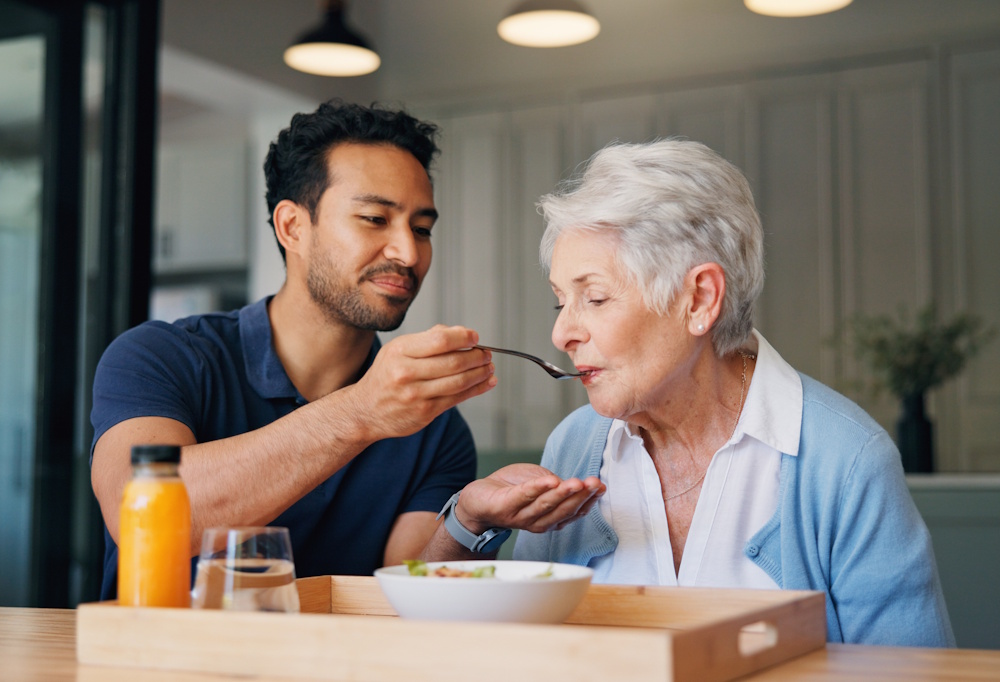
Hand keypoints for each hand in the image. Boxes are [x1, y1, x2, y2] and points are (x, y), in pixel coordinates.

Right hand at [344, 325, 495, 440]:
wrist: (366, 410)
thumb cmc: (387, 375)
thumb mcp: (397, 349)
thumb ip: (428, 339)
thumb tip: (460, 332)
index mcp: (400, 351)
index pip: (440, 340)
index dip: (463, 337)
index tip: (474, 337)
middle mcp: (406, 373)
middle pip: (454, 362)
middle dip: (477, 356)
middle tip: (487, 353)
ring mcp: (416, 395)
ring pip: (459, 382)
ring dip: (480, 373)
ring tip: (489, 367)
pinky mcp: (425, 412)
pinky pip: (457, 399)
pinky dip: (476, 389)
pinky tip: (487, 382)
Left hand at [455, 463, 605, 533]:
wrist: (476, 498)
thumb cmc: (510, 490)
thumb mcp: (538, 482)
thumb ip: (556, 485)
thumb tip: (576, 484)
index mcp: (548, 518)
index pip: (572, 512)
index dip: (588, 501)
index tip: (601, 487)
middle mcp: (536, 522)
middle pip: (562, 511)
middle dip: (580, 497)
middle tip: (594, 483)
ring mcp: (519, 517)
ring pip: (545, 506)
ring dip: (562, 494)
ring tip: (577, 483)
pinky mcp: (503, 507)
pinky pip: (522, 496)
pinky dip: (537, 489)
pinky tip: (550, 480)